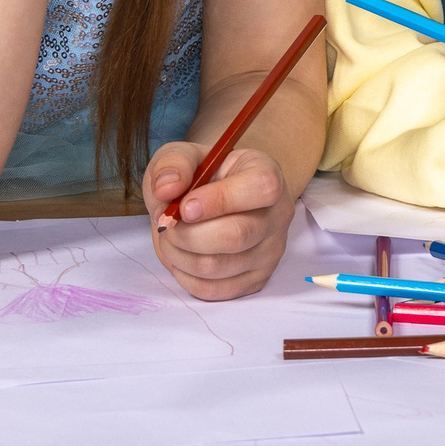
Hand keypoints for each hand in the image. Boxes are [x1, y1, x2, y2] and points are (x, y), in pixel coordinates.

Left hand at [144, 143, 296, 298]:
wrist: (214, 200)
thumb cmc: (200, 176)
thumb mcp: (183, 156)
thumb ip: (173, 164)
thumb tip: (167, 189)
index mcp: (267, 173)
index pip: (261, 188)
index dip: (220, 199)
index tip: (184, 206)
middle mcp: (278, 213)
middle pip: (236, 235)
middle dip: (186, 234)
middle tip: (166, 224)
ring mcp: (271, 250)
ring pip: (219, 266)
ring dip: (179, 255)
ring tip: (170, 238)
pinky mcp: (256, 279)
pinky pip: (214, 290)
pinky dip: (186, 276)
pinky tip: (181, 256)